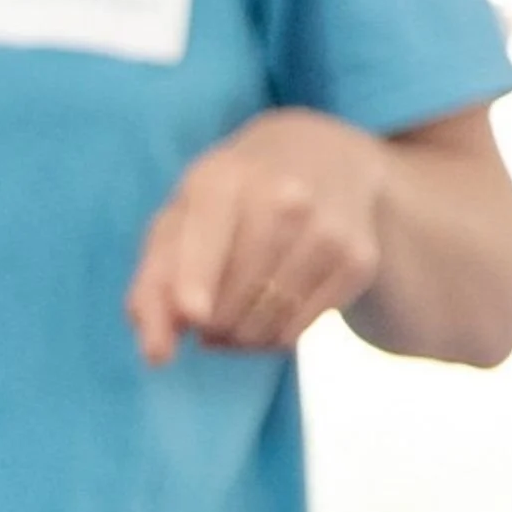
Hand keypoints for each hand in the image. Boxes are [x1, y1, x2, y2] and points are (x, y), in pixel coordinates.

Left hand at [126, 108, 389, 365]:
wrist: (325, 156)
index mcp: (225, 179)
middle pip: (233, 297)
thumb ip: (152, 287)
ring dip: (236, 338)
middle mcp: (285, 197)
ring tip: (229, 318)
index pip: (210, 238)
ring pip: (266, 321)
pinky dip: (270, 339)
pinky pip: (296, 330)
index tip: (192, 313)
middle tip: (202, 319)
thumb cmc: (227, 203)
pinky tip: (264, 314)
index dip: (197, 280)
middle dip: (208, 324)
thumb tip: (156, 354)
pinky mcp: (358, 260)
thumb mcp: (179, 224)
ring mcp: (327, 228)